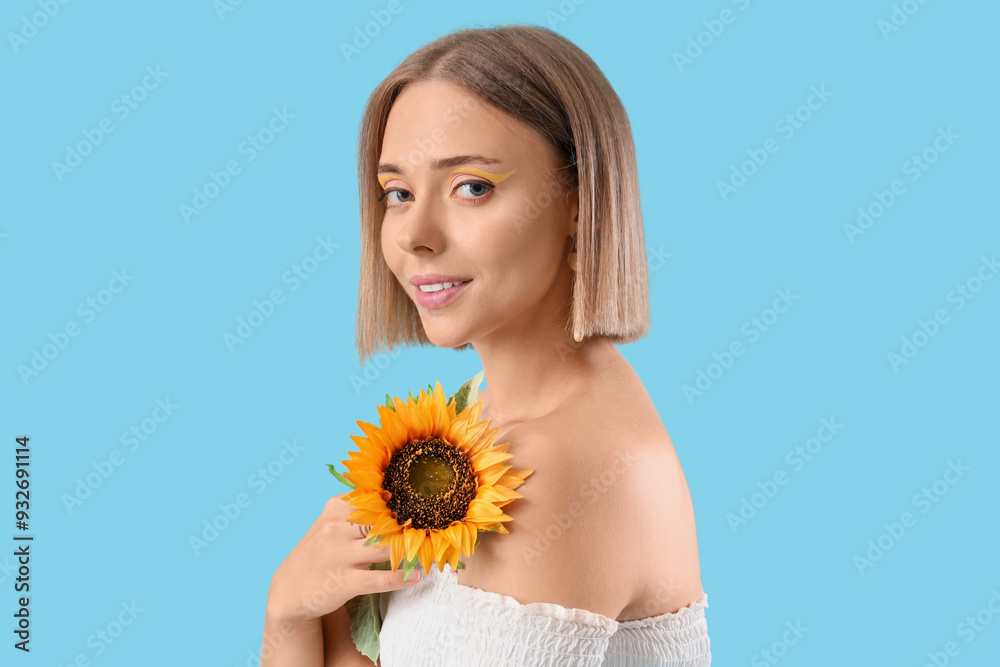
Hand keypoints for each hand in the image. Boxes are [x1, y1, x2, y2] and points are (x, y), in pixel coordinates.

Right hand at [265, 492, 421, 624]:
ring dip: (409, 551)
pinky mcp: (344, 582)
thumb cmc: (319, 551)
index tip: (425, 503)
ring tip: (429, 551)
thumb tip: (389, 487)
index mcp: (335, 508)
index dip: (401, 503)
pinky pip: (379, 579)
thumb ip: (355, 506)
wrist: (290, 590)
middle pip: (383, 523)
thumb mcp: (330, 522)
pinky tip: (416, 576)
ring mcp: (339, 556)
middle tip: (434, 528)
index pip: (375, 499)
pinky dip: (401, 578)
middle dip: (408, 526)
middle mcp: (335, 529)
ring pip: (384, 548)